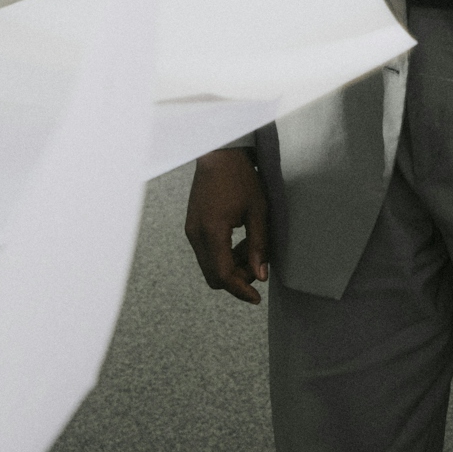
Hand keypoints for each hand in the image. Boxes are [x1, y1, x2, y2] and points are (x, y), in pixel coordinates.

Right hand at [185, 147, 269, 303]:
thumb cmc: (241, 177)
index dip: (240, 290)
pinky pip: (206, 252)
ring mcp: (191, 230)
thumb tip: (261, 275)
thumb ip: (259, 245)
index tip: (256, 298)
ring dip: (231, 266)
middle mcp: (196, 235)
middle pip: (214, 276)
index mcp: (212, 231)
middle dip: (237, 278)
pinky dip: (223, 255)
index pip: (223, 275)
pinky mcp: (192, 226)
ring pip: (209, 266)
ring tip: (251, 246)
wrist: (220, 153)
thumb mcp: (257, 210)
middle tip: (258, 264)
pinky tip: (239, 240)